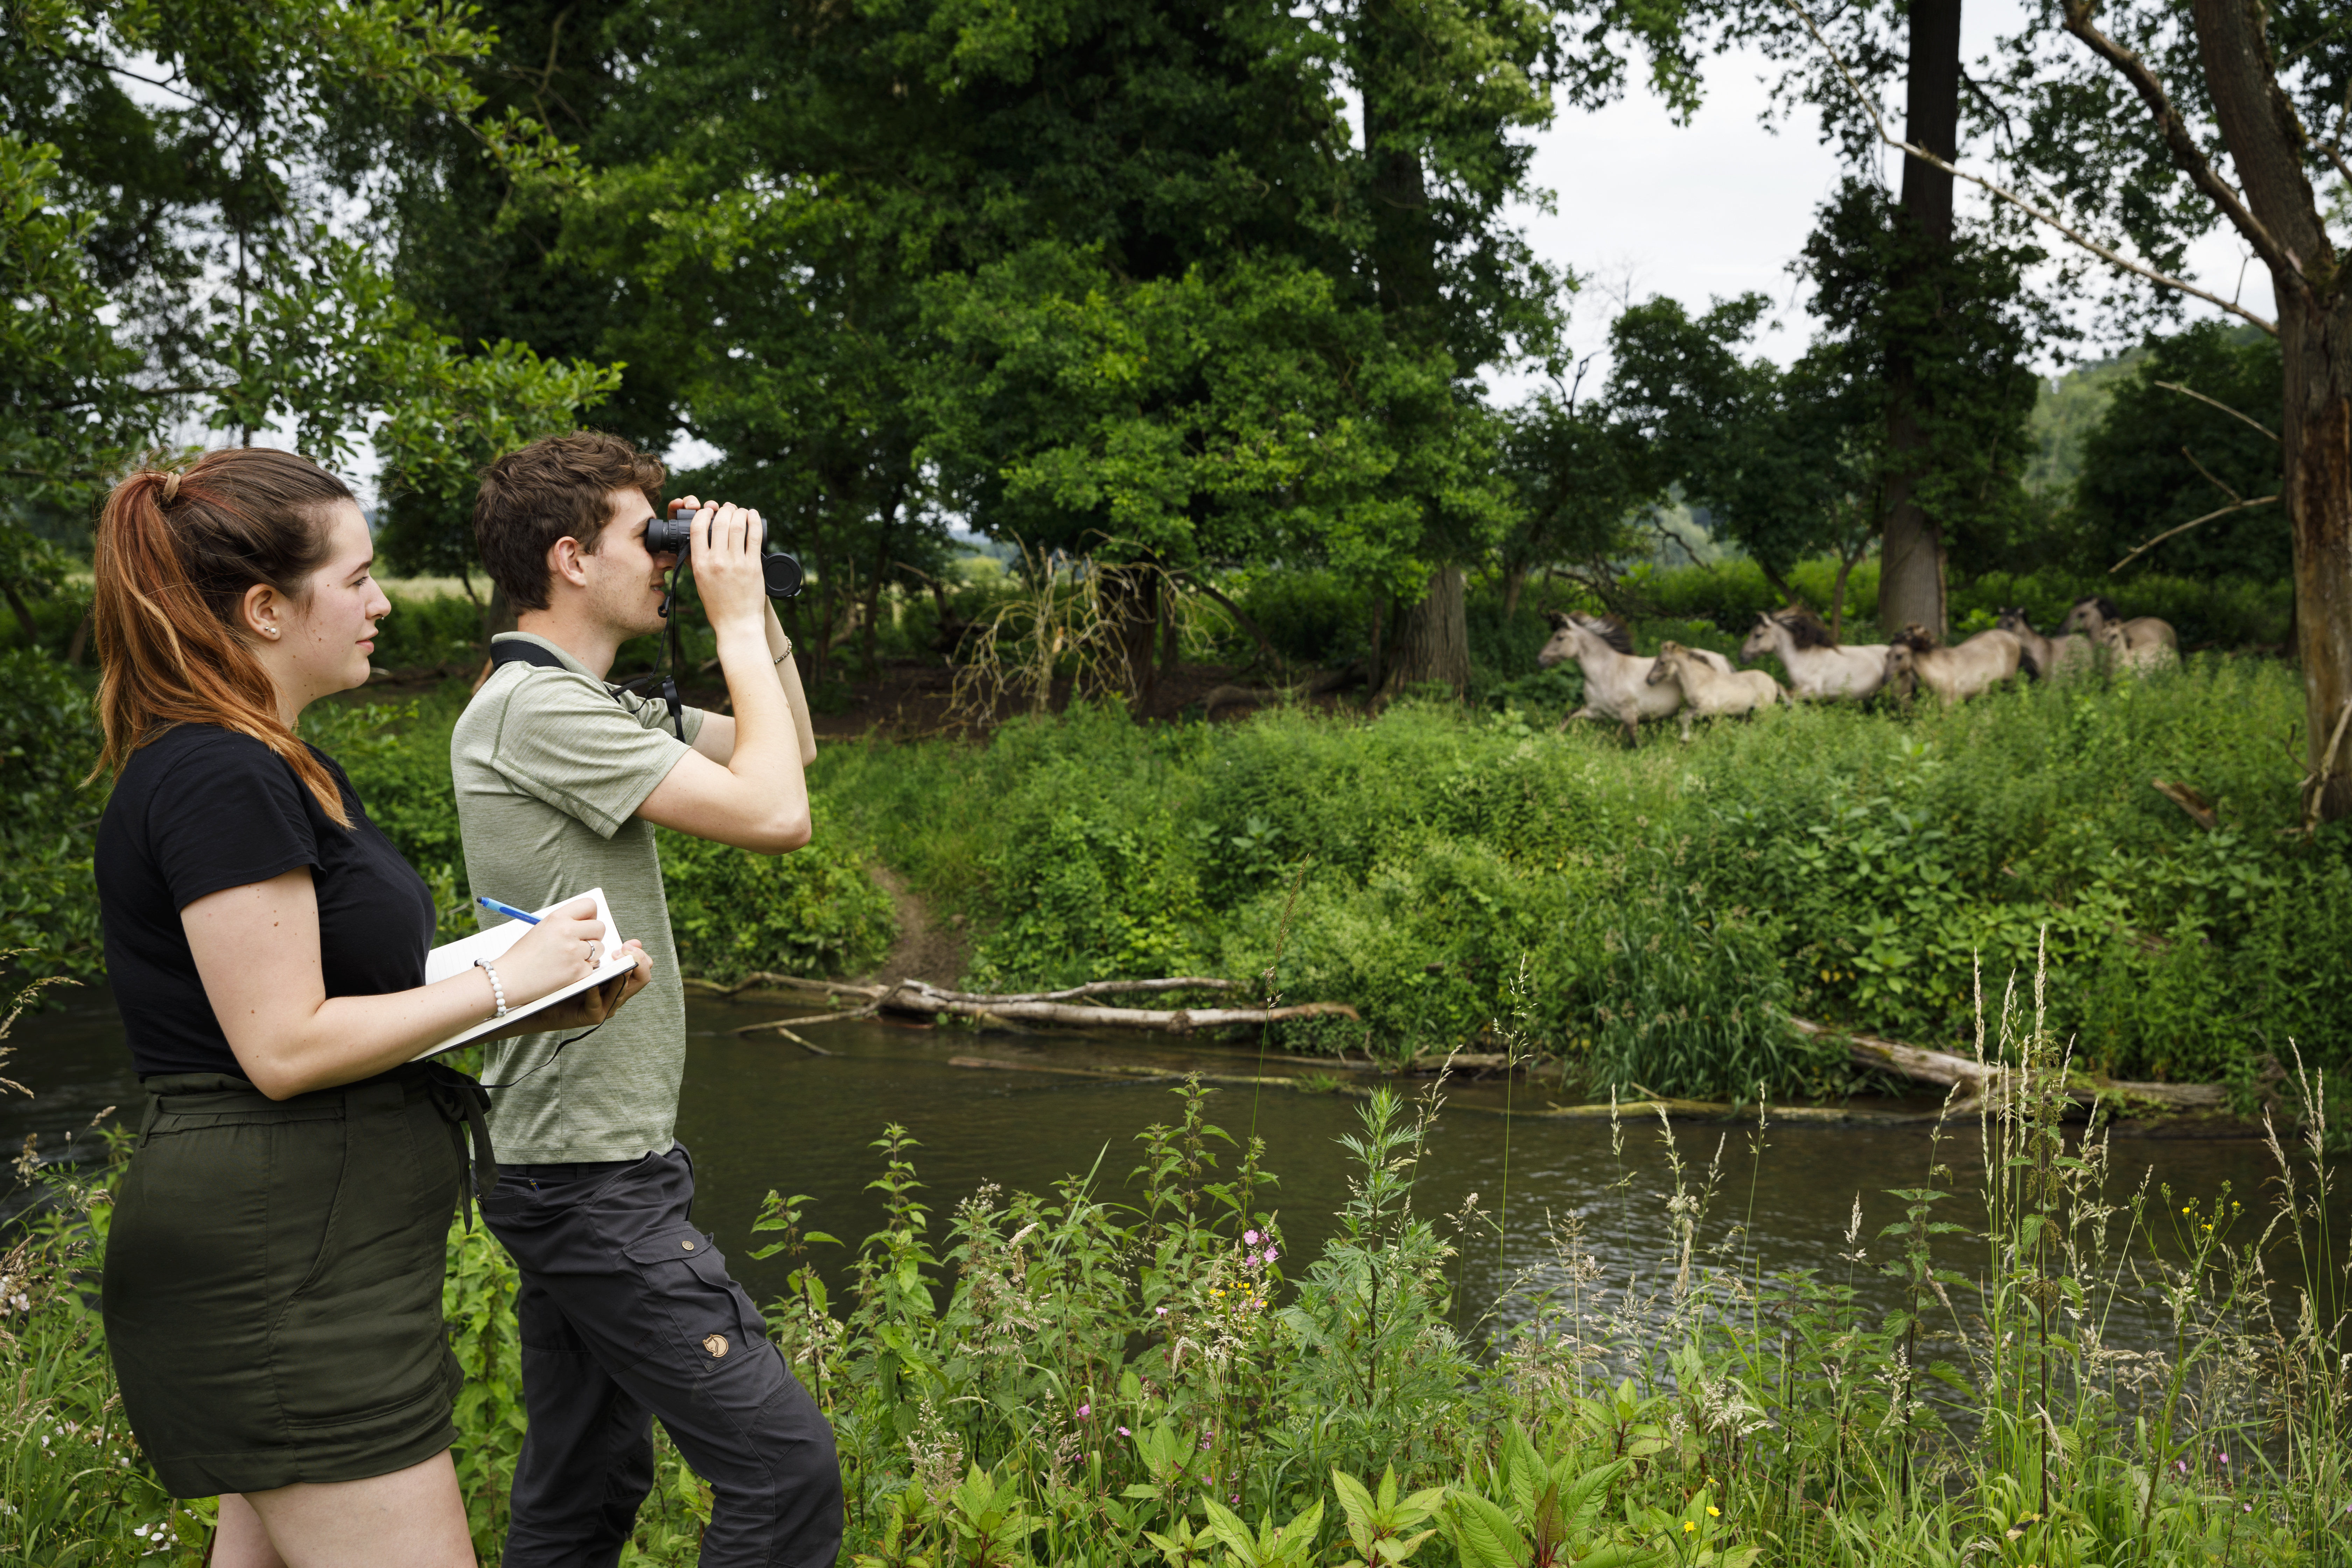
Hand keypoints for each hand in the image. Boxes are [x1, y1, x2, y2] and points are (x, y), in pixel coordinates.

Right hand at [490, 896, 608, 1008]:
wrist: (508, 979)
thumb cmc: (522, 956)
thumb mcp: (541, 930)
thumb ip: (564, 924)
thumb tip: (585, 923)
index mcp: (557, 918)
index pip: (589, 905)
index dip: (592, 915)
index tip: (587, 924)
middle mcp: (568, 931)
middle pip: (600, 928)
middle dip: (594, 936)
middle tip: (582, 944)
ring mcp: (574, 952)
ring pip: (600, 949)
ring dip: (591, 955)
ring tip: (571, 959)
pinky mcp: (577, 971)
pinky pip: (592, 968)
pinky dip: (582, 972)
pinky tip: (565, 972)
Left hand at [532, 939, 651, 1030]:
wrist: (537, 998)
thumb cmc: (558, 975)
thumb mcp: (581, 956)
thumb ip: (598, 945)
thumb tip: (621, 934)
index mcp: (617, 977)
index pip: (643, 966)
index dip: (641, 955)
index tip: (629, 944)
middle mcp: (616, 991)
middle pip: (642, 978)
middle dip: (637, 962)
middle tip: (624, 951)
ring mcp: (606, 1005)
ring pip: (623, 991)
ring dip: (620, 975)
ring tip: (613, 961)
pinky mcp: (591, 1015)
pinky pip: (598, 1004)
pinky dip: (595, 993)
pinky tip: (589, 983)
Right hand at [676, 496, 766, 634]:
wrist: (736, 624)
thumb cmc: (718, 605)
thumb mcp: (700, 581)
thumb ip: (697, 560)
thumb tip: (697, 541)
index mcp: (699, 564)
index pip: (697, 528)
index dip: (703, 514)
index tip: (708, 511)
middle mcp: (717, 561)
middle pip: (720, 523)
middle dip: (724, 510)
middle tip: (728, 509)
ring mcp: (736, 563)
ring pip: (737, 525)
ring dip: (739, 513)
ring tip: (740, 511)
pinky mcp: (753, 566)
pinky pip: (754, 536)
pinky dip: (754, 521)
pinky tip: (752, 515)